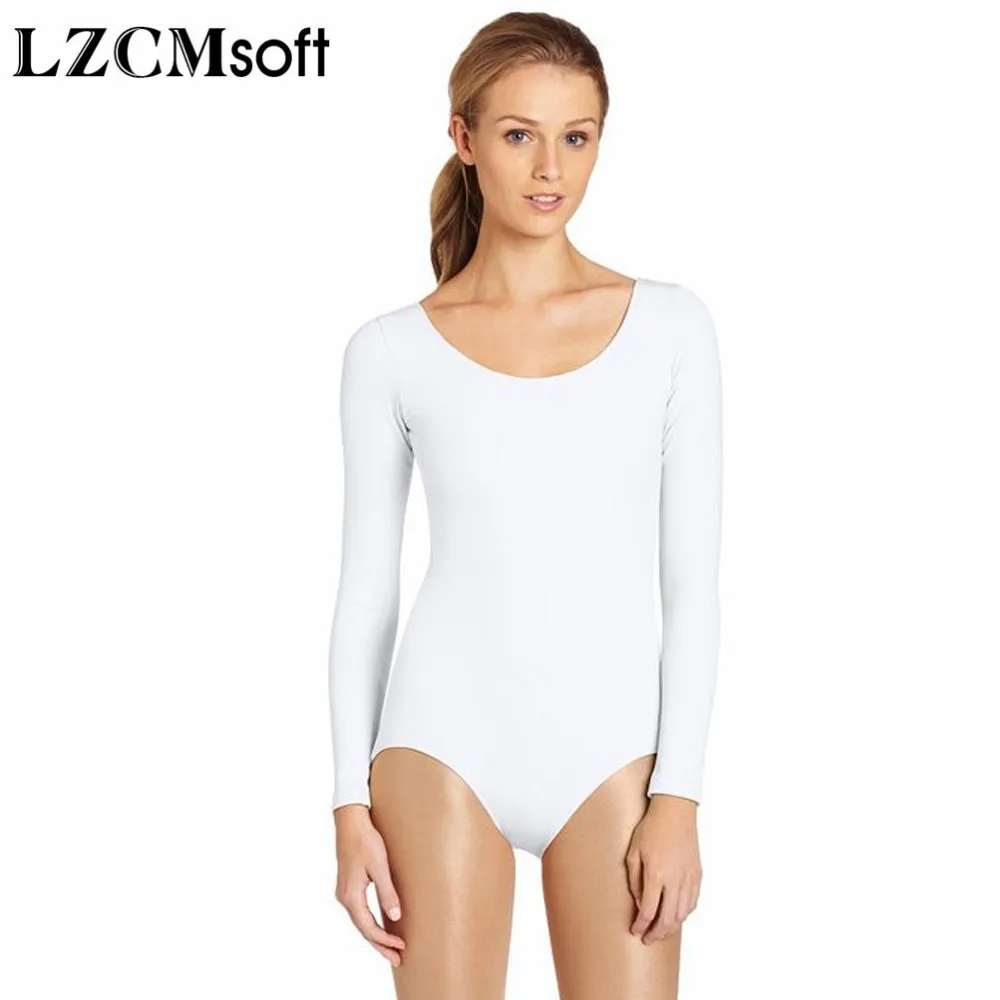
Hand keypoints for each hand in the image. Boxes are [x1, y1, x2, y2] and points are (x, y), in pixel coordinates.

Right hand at [333, 804, 405, 966]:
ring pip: (361, 922)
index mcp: (351, 896)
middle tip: (397, 959)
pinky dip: (370, 923)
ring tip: (391, 947)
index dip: (385, 940)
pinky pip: (360, 912)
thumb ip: (387, 891)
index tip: (401, 947)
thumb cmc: (365, 840)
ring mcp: (345, 892)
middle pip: (363, 929)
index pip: (369, 927)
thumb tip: (395, 916)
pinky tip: (381, 925)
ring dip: (376, 935)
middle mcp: (345, 898)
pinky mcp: (349, 885)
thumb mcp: (379, 866)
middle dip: (380, 945)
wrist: (350, 821)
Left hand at [625, 794, 701, 942]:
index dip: (641, 925)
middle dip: (657, 933)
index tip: (636, 931)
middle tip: (648, 939)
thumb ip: (635, 881)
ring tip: (661, 931)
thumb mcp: (633, 852)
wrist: (675, 811)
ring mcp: (688, 879)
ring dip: (671, 927)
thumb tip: (639, 903)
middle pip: (668, 919)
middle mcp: (674, 880)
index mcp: (656, 875)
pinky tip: (676, 915)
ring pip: (682, 914)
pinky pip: (692, 902)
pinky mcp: (697, 875)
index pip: (648, 911)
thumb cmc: (651, 828)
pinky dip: (684, 914)